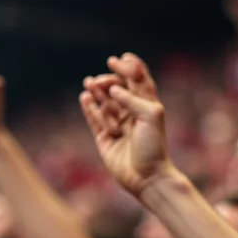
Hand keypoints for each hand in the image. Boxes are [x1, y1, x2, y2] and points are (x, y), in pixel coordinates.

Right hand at [80, 53, 175, 198]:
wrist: (146, 177)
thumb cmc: (153, 147)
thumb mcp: (150, 116)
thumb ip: (132, 98)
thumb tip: (113, 90)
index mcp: (147, 105)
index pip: (137, 80)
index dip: (128, 68)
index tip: (118, 60)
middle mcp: (132, 113)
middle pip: (117, 89)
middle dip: (109, 82)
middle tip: (101, 81)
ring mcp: (117, 126)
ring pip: (104, 103)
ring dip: (97, 92)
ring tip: (90, 83)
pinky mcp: (105, 138)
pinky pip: (95, 120)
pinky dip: (90, 109)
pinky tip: (85, 98)